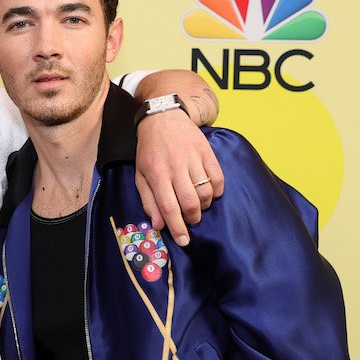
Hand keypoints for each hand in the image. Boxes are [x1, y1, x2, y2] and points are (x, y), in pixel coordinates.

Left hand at [135, 109, 223, 245]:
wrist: (162, 118)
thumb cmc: (149, 150)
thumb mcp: (140, 175)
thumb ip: (149, 201)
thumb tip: (159, 225)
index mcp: (156, 174)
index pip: (169, 207)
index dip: (177, 227)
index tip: (183, 241)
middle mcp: (175, 166)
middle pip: (190, 202)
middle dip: (193, 219)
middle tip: (190, 221)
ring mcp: (193, 158)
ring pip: (206, 192)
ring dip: (205, 205)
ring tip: (198, 205)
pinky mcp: (207, 151)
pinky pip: (219, 177)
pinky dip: (217, 190)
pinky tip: (210, 192)